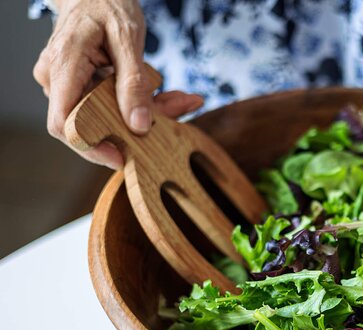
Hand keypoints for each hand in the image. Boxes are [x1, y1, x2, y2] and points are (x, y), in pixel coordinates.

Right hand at [33, 0, 203, 168]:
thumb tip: (139, 125)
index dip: (91, 147)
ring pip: (106, 116)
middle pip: (92, 124)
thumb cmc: (107, 4)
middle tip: (175, 113)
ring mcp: (67, 84)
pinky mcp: (83, 86)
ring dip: (147, 115)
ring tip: (180, 100)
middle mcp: (57, 80)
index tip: (124, 156)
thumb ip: (133, 83)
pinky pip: (112, 105)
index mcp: (64, 65)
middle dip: (135, 128)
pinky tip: (170, 97)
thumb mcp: (128, 39)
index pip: (65, 124)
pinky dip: (142, 104)